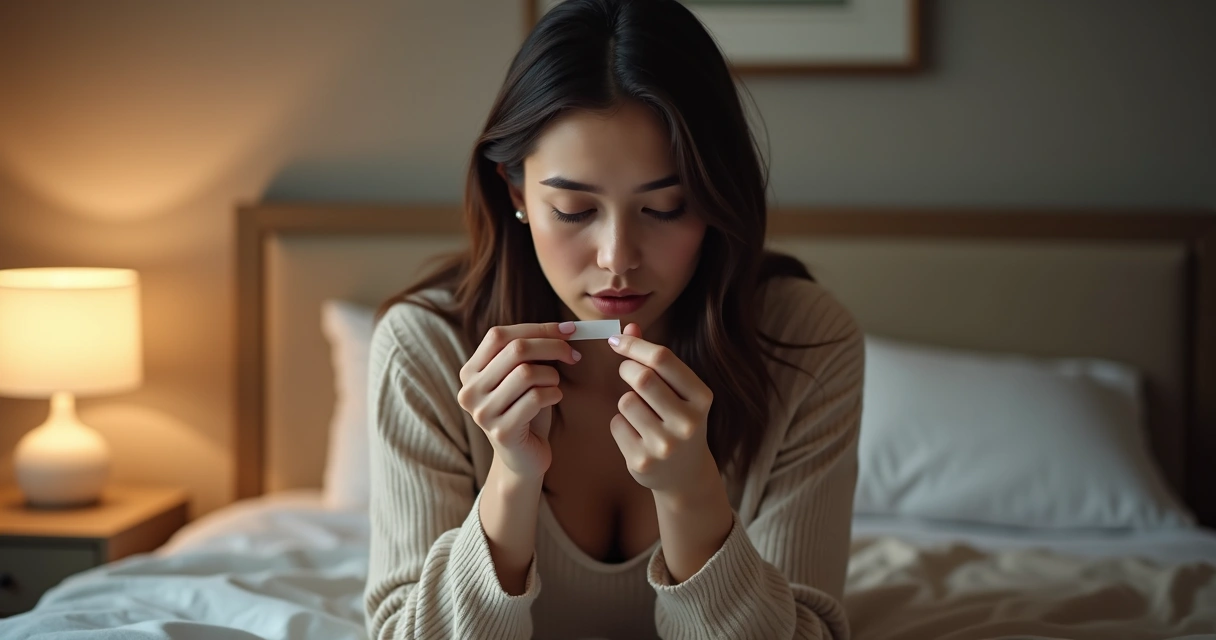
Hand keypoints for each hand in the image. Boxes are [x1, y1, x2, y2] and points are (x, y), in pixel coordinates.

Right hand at [458, 322, 579, 479]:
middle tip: (573, 354)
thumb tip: (566, 329)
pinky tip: (554, 399)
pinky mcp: (501, 432)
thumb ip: (530, 352)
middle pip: (516, 350)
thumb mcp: (521, 376)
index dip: (536, 329)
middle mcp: (470, 391)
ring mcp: (482, 413)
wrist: (524, 457)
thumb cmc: (526, 410)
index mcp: (470, 372)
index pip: (499, 336)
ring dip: (552, 375)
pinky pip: (536, 398)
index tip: (567, 331)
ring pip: (527, 373)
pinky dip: (554, 393)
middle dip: (552, 347)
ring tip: (554, 386)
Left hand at [607, 323, 715, 493]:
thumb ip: (655, 359)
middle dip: (627, 368)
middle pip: (642, 378)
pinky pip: (617, 424)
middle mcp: (688, 423)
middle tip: (626, 371)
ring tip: (640, 411)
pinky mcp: (642, 461)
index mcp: (701, 398)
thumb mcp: (678, 390)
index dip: (635, 345)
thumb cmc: (678, 421)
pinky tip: (637, 435)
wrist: (685, 475)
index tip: (616, 340)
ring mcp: (665, 445)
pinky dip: (621, 423)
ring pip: (626, 401)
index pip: (663, 359)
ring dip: (626, 400)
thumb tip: (629, 327)